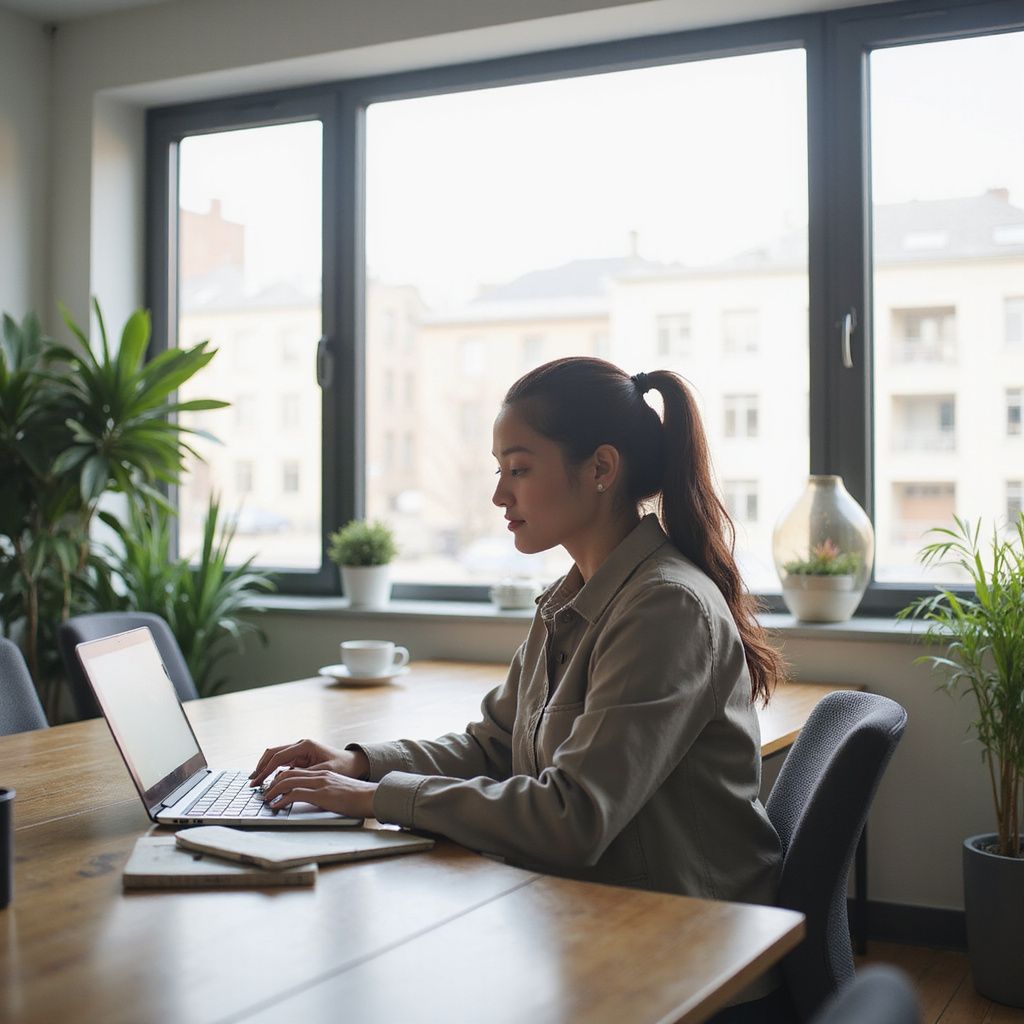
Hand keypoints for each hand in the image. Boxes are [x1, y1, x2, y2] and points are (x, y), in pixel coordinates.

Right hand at [249, 738, 368, 786]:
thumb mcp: (324, 772)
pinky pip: (281, 762)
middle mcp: (300, 745)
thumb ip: (304, 775)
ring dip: (264, 768)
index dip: (266, 770)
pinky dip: (272, 770)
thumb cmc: (342, 766)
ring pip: (275, 757)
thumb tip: (283, 780)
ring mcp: (299, 750)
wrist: (352, 763)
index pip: (279, 757)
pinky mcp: (299, 757)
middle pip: (273, 753)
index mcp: (305, 745)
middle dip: (261, 768)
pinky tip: (266, 780)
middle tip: (252, 783)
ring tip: (255, 782)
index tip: (257, 782)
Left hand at [261, 768, 377, 818]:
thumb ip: (326, 791)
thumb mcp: (339, 791)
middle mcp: (319, 775)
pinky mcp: (321, 794)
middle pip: (288, 773)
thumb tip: (315, 800)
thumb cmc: (358, 797)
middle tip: (264, 792)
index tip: (272, 787)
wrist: (372, 797)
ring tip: (266, 799)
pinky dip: (281, 800)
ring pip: (288, 780)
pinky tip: (276, 806)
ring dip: (273, 790)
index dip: (280, 778)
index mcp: (323, 774)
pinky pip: (295, 794)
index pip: (296, 770)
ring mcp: (320, 783)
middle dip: (272, 782)